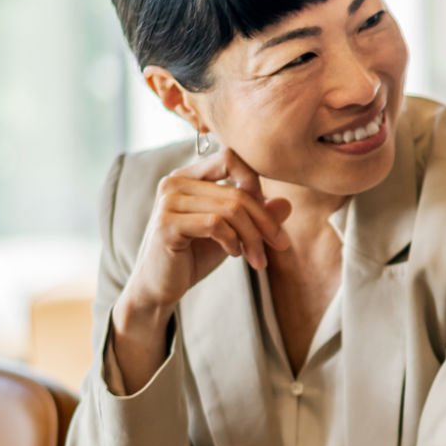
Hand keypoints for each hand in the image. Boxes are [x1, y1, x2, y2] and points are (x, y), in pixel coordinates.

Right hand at [121, 146, 292, 317]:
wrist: (159, 287)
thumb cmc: (193, 256)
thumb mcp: (232, 233)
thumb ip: (256, 216)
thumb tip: (287, 203)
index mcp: (188, 176)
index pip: (231, 158)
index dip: (255, 183)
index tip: (268, 217)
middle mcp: (175, 182)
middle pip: (237, 191)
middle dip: (265, 222)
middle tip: (280, 245)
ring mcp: (169, 201)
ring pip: (231, 209)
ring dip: (253, 237)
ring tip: (258, 258)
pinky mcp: (167, 224)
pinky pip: (216, 224)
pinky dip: (233, 241)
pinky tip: (234, 254)